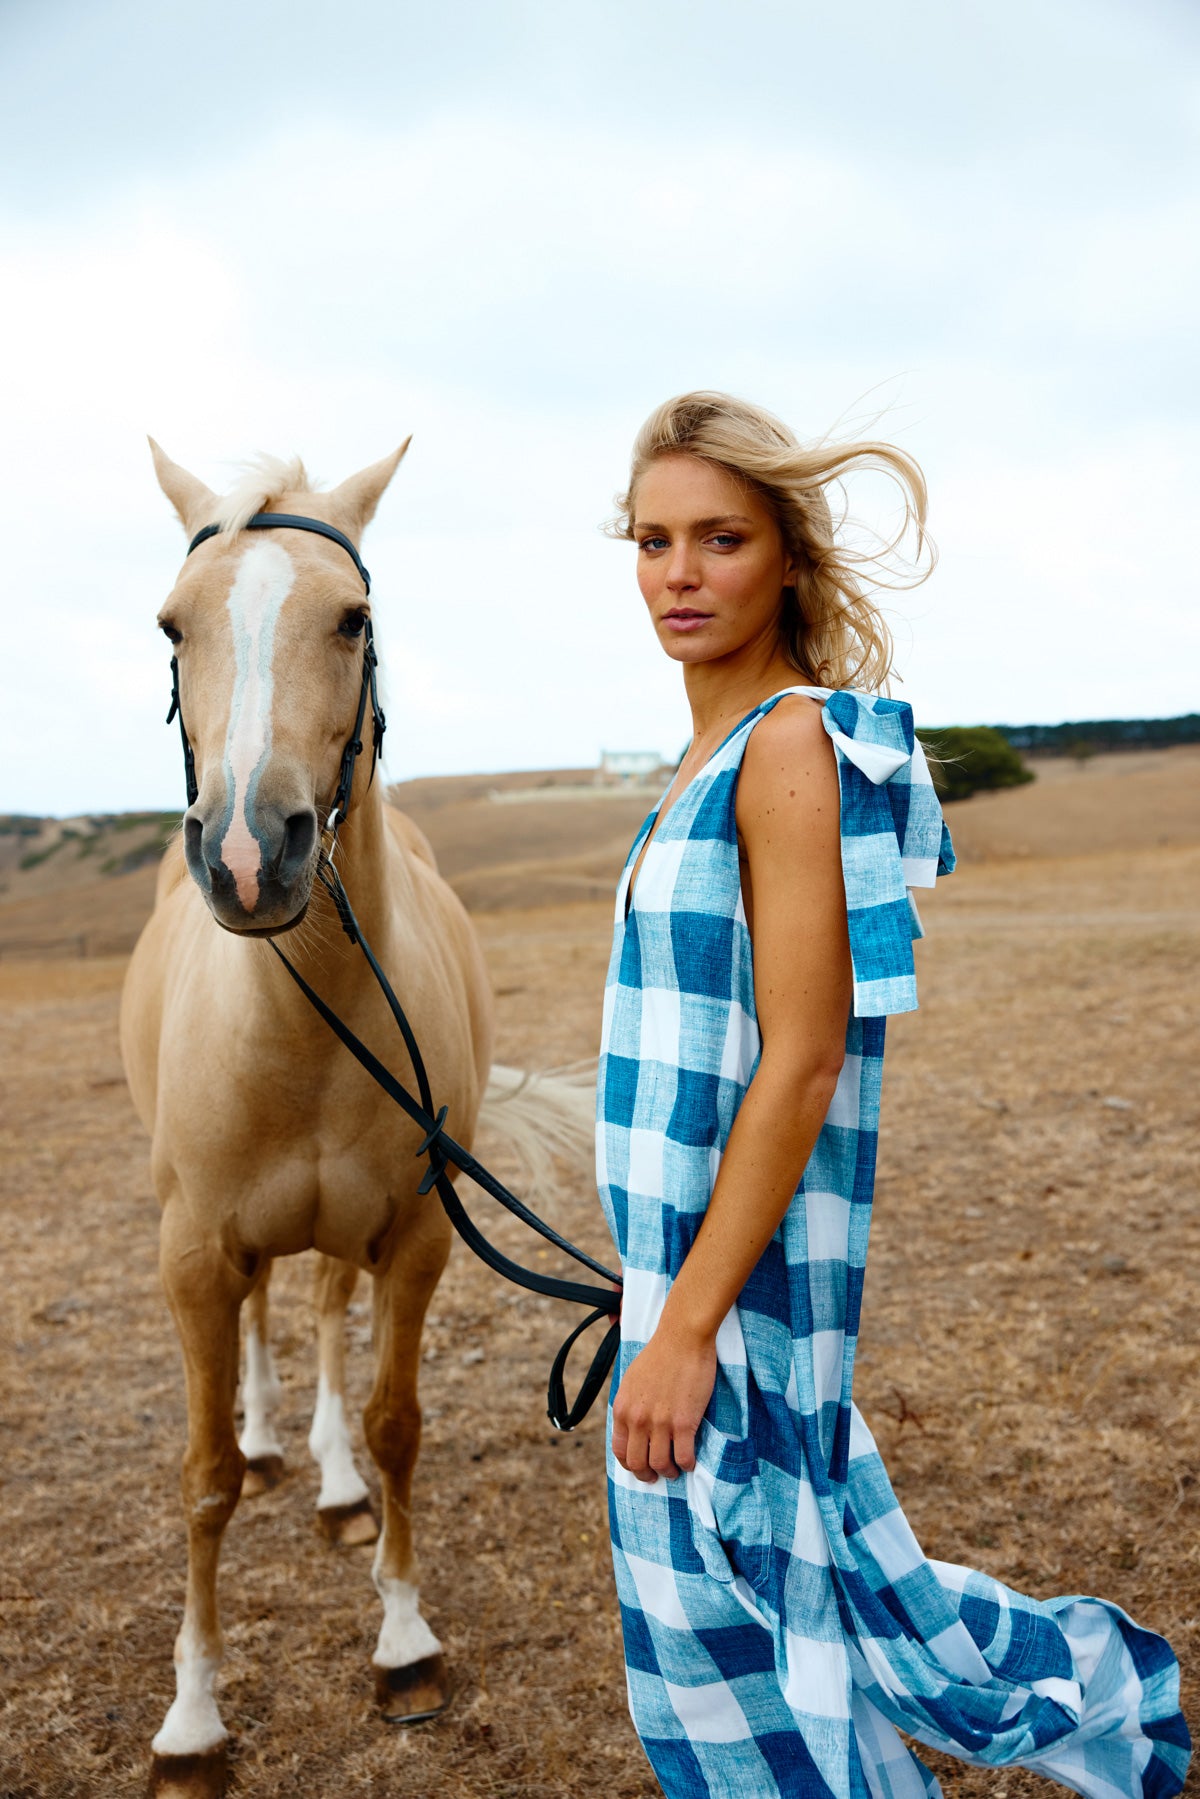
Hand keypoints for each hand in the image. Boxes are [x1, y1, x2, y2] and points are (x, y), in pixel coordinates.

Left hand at [611, 1319, 716, 1482]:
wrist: (682, 1337)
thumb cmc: (660, 1354)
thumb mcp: (632, 1381)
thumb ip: (630, 1406)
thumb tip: (632, 1427)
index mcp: (622, 1409)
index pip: (620, 1451)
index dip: (630, 1465)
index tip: (641, 1467)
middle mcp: (637, 1420)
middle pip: (638, 1463)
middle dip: (648, 1474)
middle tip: (657, 1475)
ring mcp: (661, 1423)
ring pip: (661, 1464)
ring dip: (669, 1472)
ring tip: (675, 1469)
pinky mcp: (684, 1422)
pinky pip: (684, 1456)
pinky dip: (687, 1464)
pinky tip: (690, 1461)